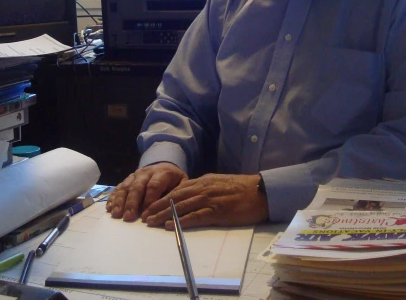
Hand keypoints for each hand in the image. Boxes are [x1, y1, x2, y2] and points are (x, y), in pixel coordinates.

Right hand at [106, 162, 187, 221]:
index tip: (145, 216)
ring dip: (120, 201)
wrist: (165, 165)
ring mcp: (135, 175)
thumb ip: (176, 195)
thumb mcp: (182, 184)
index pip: (154, 186)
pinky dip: (113, 197)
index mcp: (162, 173)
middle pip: (137, 186)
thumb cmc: (174, 180)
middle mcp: (146, 172)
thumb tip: (170, 210)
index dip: (149, 200)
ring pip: (126, 186)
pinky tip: (109, 208)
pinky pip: (119, 187)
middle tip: (128, 217)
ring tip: (116, 214)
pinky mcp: (128, 179)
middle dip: (132, 203)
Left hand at [142, 173, 268, 229]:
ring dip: (164, 215)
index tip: (151, 205)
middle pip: (175, 198)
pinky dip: (181, 221)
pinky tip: (170, 226)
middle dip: (157, 206)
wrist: (262, 191)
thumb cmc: (243, 188)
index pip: (178, 189)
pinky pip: (195, 216)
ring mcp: (210, 199)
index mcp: (205, 181)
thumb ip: (206, 187)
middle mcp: (204, 188)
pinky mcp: (217, 211)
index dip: (163, 198)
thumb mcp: (221, 182)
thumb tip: (192, 193)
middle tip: (144, 216)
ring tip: (151, 222)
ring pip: (181, 206)